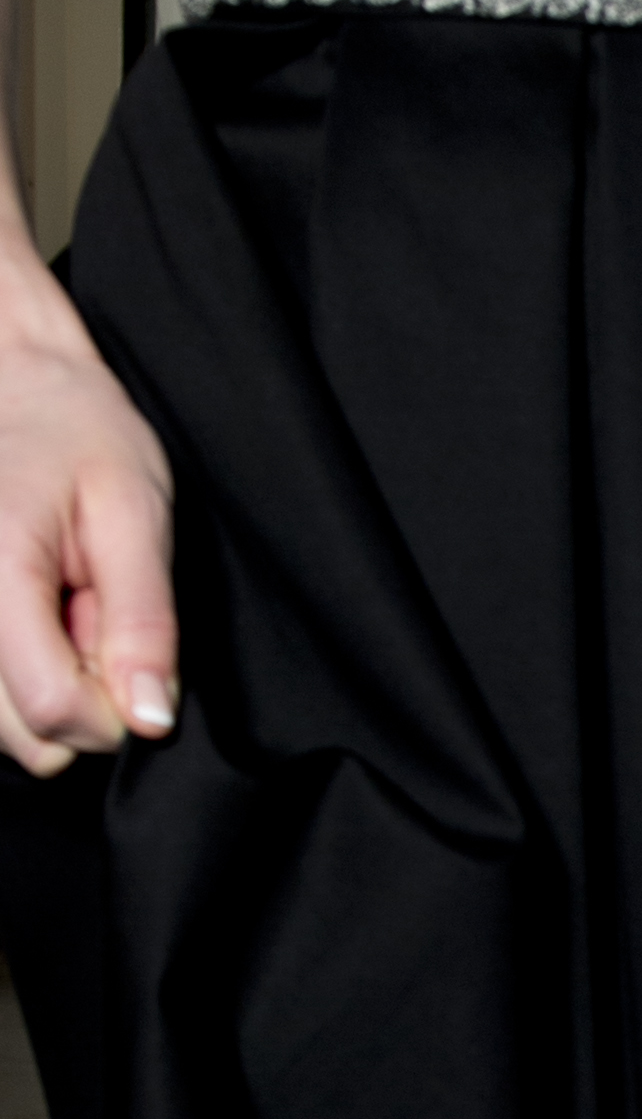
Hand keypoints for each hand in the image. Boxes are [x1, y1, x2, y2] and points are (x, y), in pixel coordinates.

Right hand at [0, 270, 177, 774]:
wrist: (14, 383)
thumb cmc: (77, 432)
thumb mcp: (134, 512)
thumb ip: (144, 621)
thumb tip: (149, 719)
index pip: (50, 711)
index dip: (115, 710)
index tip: (138, 658)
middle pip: (23, 735)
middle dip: (84, 696)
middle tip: (100, 614)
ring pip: (3, 728)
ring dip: (53, 683)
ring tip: (70, 604)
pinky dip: (24, 670)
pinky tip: (43, 614)